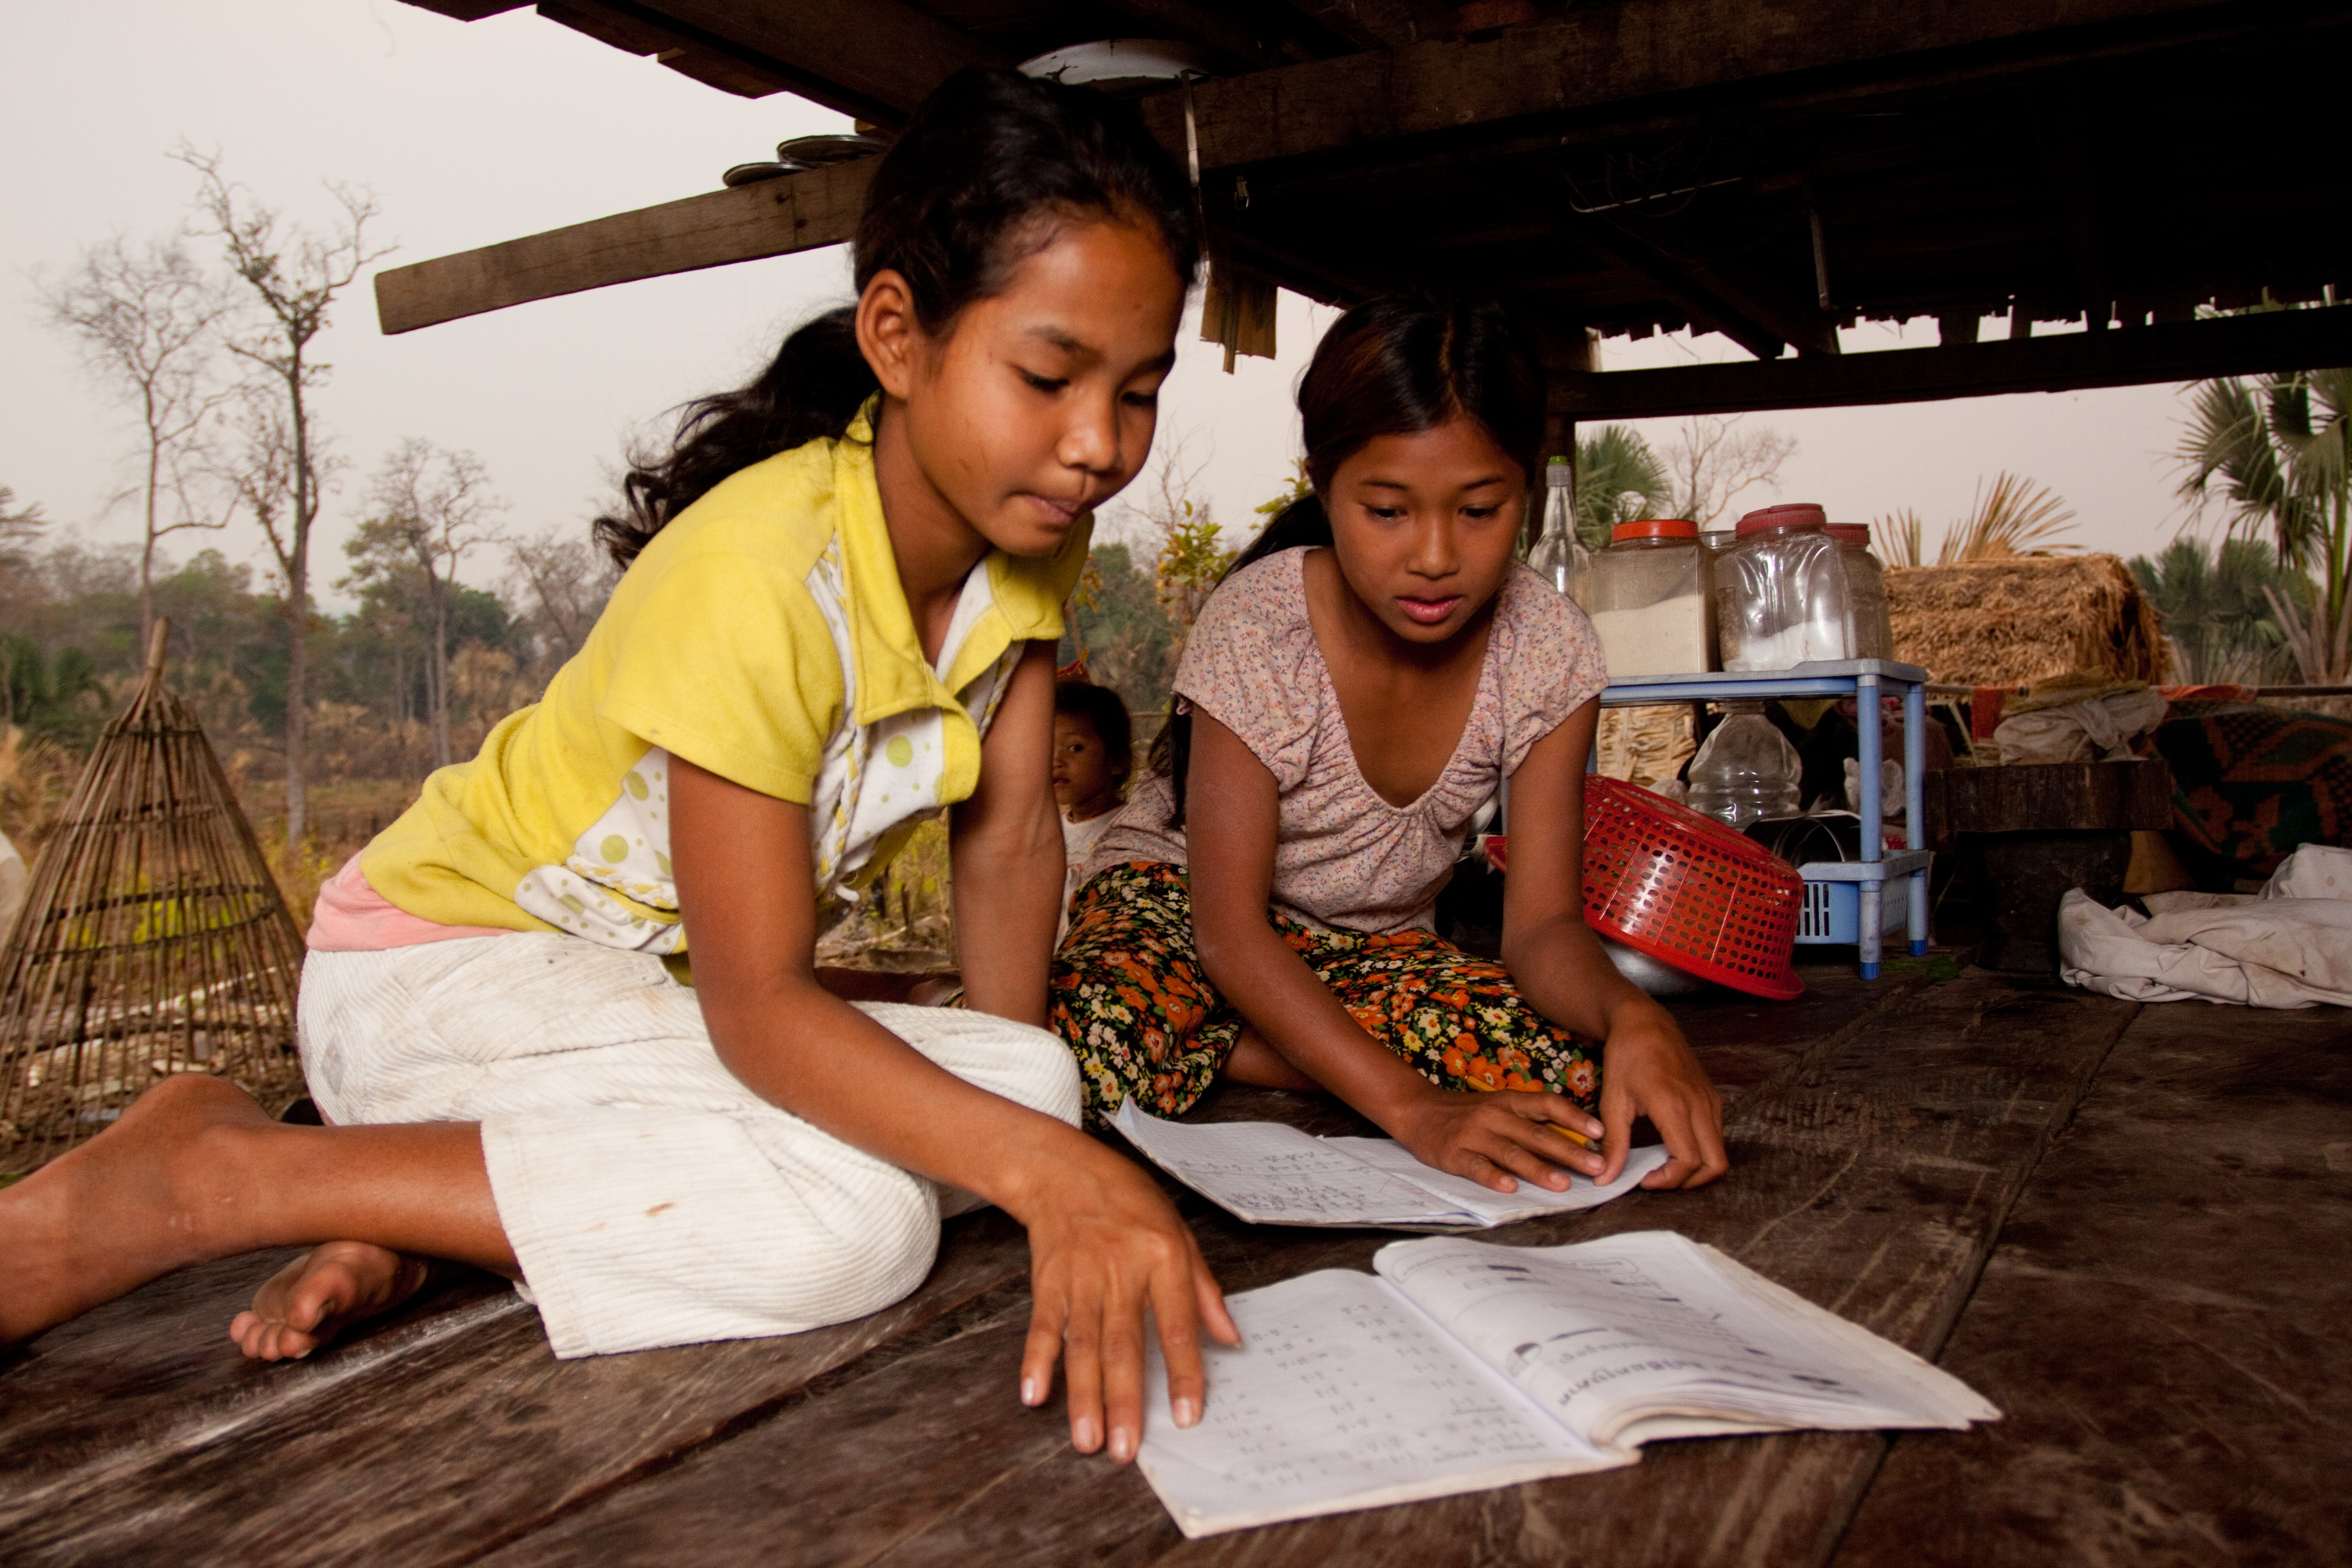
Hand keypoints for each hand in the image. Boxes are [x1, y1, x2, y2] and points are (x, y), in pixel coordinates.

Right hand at [1011, 1139, 1238, 1461]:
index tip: (1186, 1416)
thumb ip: (1204, 1290)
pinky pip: (1043, 1325)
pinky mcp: (1048, 1279)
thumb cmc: (1130, 1200)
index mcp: (1163, 1259)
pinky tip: (1034, 1394)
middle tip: (1125, 1450)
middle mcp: (1123, 1271)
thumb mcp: (1180, 1233)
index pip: (1177, 1327)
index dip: (1183, 1373)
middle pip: (1124, 1345)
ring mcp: (1082, 1276)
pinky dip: (1036, 1360)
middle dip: (1124, 1401)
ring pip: (1084, 1344)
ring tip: (1087, 1439)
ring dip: (1084, 1395)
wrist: (1066, 1170)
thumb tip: (1230, 1338)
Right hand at [1386, 1087, 1606, 1193]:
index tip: (1600, 1132)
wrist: (1418, 1110)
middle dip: (1569, 1151)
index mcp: (1509, 1102)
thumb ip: (1531, 1120)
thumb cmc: (1467, 1113)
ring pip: (1511, 1152)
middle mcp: (1494, 1115)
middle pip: (1536, 1133)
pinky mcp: (1454, 1153)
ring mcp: (1473, 1134)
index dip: (1574, 1117)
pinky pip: (1476, 1166)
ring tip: (1562, 1184)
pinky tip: (1510, 1188)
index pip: (1547, 1104)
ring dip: (1538, 1168)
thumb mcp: (1500, 1107)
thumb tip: (1576, 1140)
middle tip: (1596, 1166)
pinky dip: (1493, 1177)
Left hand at [1596, 1002, 1727, 1188]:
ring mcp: (1711, 1100)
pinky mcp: (1714, 1097)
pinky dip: (1702, 1151)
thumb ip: (1614, 1144)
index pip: (1688, 1161)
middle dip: (1690, 1182)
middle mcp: (1700, 1105)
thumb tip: (1606, 1179)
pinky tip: (1673, 1146)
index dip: (1668, 1180)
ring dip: (1698, 1169)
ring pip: (1720, 1152)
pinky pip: (1717, 1136)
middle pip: (1715, 1164)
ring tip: (1664, 1165)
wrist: (1645, 1023)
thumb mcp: (1613, 1101)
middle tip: (1659, 1178)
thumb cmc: (1626, 1058)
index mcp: (1674, 1106)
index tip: (1644, 1179)